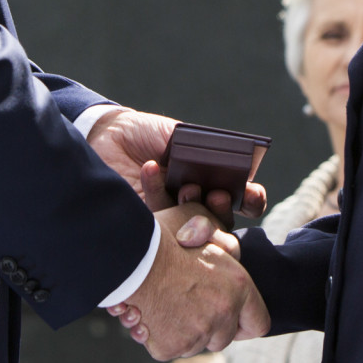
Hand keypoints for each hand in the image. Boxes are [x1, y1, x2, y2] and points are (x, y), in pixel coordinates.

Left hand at [87, 107, 266, 223]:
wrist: (110, 135)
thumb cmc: (150, 134)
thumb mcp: (183, 136)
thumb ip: (206, 151)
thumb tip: (232, 166)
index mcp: (214, 181)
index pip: (244, 200)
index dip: (253, 199)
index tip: (252, 193)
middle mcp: (197, 204)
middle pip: (222, 222)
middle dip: (224, 210)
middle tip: (218, 196)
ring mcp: (174, 218)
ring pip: (194, 228)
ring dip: (194, 210)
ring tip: (187, 188)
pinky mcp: (149, 224)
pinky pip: (159, 219)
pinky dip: (157, 194)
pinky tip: (151, 169)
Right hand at [109, 207, 268, 359]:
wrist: (129, 254)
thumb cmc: (163, 236)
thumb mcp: (204, 230)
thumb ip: (224, 246)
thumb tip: (231, 252)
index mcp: (238, 287)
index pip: (258, 323)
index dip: (244, 323)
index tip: (231, 319)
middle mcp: (222, 315)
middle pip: (221, 338)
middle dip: (206, 325)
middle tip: (185, 303)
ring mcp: (196, 335)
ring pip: (193, 344)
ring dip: (181, 330)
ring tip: (162, 302)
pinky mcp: (170, 347)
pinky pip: (167, 348)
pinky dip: (156, 335)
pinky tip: (145, 312)